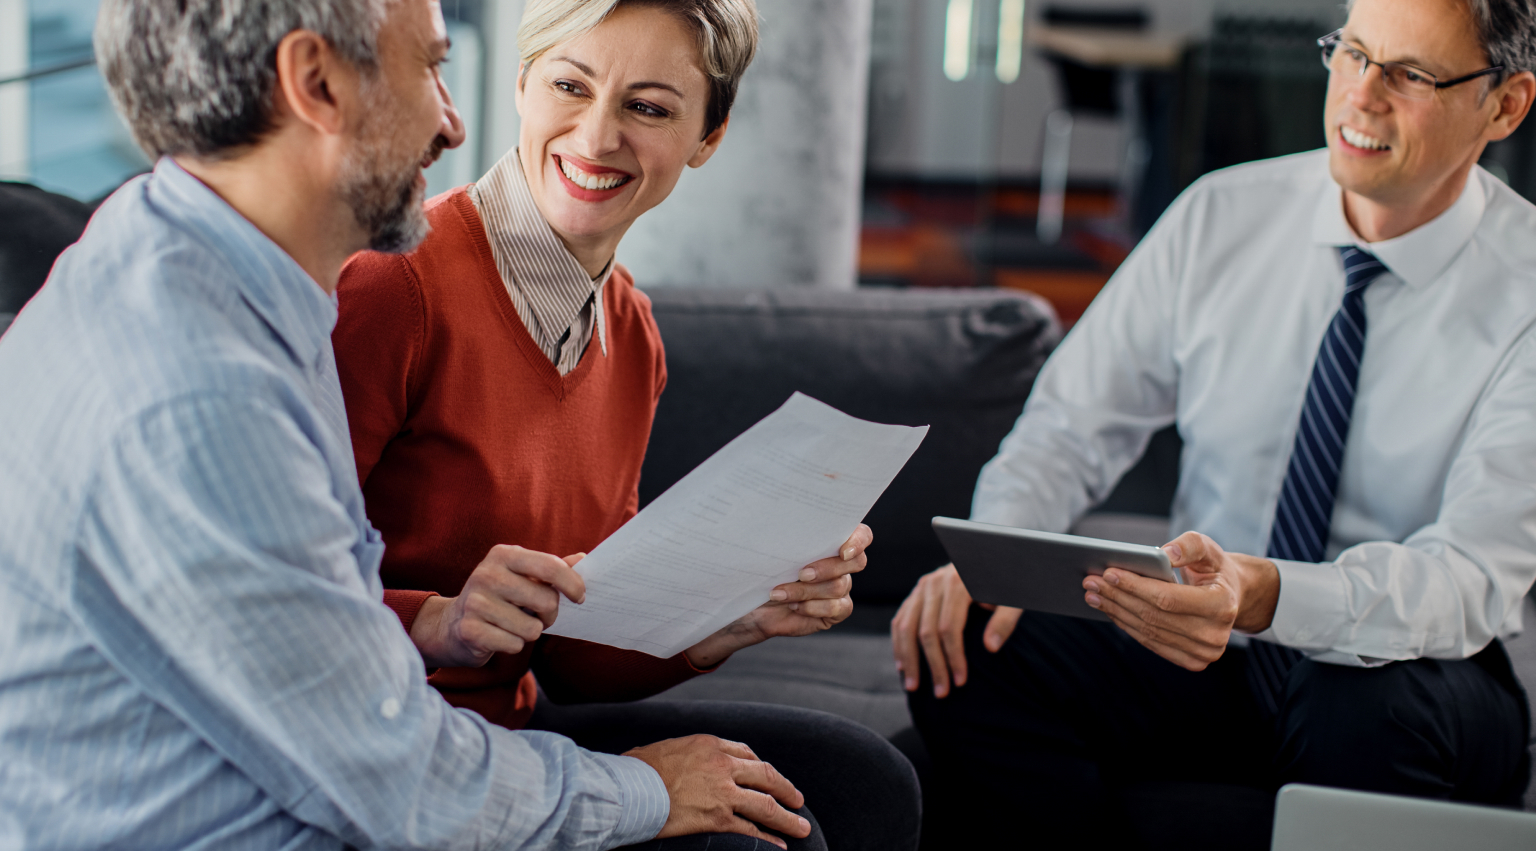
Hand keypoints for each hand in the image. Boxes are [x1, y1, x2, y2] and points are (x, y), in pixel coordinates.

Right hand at [409, 546, 585, 668]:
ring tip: (512, 625)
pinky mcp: (469, 630)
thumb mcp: (521, 576)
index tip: (580, 597)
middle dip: (550, 615)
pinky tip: (498, 636)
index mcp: (503, 555)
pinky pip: (515, 645)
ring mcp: (475, 602)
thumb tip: (582, 559)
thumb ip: (551, 569)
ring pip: (532, 628)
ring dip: (529, 632)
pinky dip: (513, 645)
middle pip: (547, 601)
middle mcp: (486, 574)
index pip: (550, 566)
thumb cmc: (498, 598)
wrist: (452, 624)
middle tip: (538, 616)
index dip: (572, 584)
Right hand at [625, 735, 809, 848]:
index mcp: (709, 744)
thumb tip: (678, 760)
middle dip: (786, 789)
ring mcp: (723, 792)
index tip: (769, 777)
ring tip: (801, 827)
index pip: (746, 753)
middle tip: (799, 800)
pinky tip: (779, 845)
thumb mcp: (666, 749)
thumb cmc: (637, 770)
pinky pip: (750, 829)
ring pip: (766, 804)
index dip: (760, 767)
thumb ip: (683, 754)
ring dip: (788, 817)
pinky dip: (768, 838)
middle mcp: (722, 765)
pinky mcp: (718, 818)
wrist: (629, 789)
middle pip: (766, 775)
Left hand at [684, 525, 871, 668]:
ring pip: (838, 586)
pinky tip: (794, 606)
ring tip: (779, 592)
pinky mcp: (836, 610)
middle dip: (827, 568)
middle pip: (856, 562)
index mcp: (832, 540)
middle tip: (802, 573)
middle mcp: (842, 563)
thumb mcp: (774, 549)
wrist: (752, 602)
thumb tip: (783, 522)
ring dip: (806, 590)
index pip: (862, 535)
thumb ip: (790, 537)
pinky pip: (836, 608)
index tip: (842, 550)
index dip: (858, 541)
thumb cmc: (764, 569)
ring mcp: (841, 587)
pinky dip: (813, 607)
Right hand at [890, 564, 1021, 697]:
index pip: (949, 627)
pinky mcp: (916, 594)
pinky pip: (900, 620)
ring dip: (909, 659)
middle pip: (926, 631)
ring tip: (913, 687)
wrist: (992, 560)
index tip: (961, 682)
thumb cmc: (1006, 585)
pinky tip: (902, 666)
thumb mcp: (1014, 599)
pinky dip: (899, 644)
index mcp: (959, 583)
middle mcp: (935, 583)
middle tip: (941, 693)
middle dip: (933, 665)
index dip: (953, 657)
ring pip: (906, 627)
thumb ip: (1005, 621)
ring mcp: (922, 587)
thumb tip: (990, 647)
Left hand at [1083, 531, 1279, 670]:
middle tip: (1090, 582)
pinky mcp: (1192, 661)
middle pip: (1154, 616)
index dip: (1136, 586)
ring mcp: (1204, 653)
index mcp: (1223, 605)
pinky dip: (1127, 625)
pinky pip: (1151, 642)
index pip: (1168, 598)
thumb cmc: (1214, 569)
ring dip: (1116, 612)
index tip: (1108, 572)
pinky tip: (1110, 609)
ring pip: (1148, 631)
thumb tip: (1164, 553)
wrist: (1231, 597)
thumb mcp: (1208, 549)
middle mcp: (1215, 635)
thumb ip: (1188, 545)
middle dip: (1118, 597)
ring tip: (1093, 594)